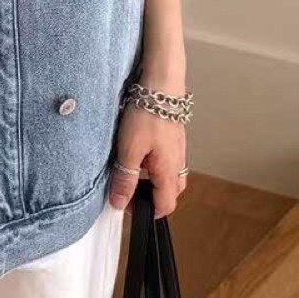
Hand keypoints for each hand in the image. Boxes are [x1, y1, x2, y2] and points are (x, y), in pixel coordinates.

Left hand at [107, 103, 187, 217]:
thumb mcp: (129, 150)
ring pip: (169, 177)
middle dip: (151, 198)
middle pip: (170, 194)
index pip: (165, 206)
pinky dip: (155, 165)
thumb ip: (125, 179)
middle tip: (128, 188)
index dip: (147, 212)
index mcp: (169, 172)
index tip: (127, 205)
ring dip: (152, 181)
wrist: (161, 85)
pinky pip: (168, 161)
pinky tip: (140, 152)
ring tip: (132, 168)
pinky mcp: (174, 140)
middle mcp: (178, 164)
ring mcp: (178, 151)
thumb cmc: (146, 115)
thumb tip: (120, 203)